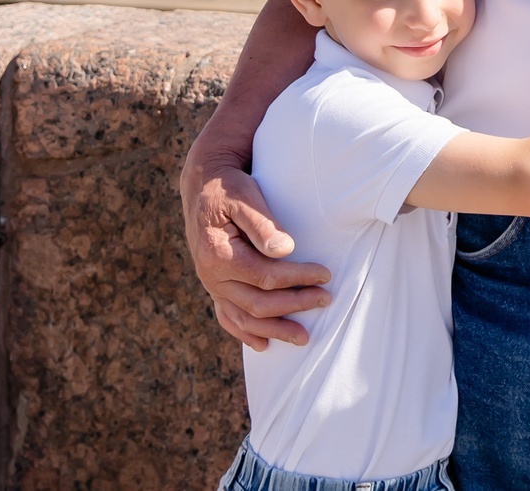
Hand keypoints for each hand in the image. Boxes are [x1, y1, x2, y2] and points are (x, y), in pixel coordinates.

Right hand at [183, 162, 332, 349]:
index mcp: (218, 254)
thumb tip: (285, 250)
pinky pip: (227, 317)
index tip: (325, 274)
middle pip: (256, 303)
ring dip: (274, 330)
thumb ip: (262, 223)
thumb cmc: (229, 188)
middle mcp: (211, 276)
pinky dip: (245, 333)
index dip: (297, 278)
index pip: (264, 276)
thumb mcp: (245, 196)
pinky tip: (263, 344)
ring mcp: (211, 285)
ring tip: (303, 337)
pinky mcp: (214, 286)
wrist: (204, 186)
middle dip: (294, 305)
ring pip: (243, 318)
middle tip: (325, 300)